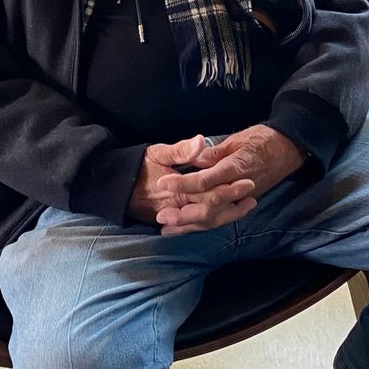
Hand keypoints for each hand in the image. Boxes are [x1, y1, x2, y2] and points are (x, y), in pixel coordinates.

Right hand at [128, 134, 256, 234]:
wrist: (115, 187)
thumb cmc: (138, 166)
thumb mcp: (157, 152)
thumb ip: (180, 150)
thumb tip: (200, 143)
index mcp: (177, 194)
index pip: (210, 194)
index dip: (230, 189)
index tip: (248, 181)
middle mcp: (177, 210)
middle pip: (212, 212)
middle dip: (234, 204)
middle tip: (253, 195)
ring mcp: (175, 218)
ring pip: (206, 223)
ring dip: (227, 215)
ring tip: (246, 206)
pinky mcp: (172, 221)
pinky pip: (197, 226)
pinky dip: (213, 221)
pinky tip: (225, 215)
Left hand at [154, 125, 304, 234]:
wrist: (288, 150)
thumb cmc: (261, 140)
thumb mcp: (237, 140)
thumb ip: (215, 152)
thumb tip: (195, 159)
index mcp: (235, 168)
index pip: (206, 180)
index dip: (183, 183)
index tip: (163, 183)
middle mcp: (237, 188)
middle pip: (209, 206)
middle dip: (183, 213)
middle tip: (161, 215)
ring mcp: (241, 199)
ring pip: (214, 218)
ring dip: (190, 224)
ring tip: (167, 228)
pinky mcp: (241, 204)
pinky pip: (221, 219)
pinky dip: (203, 225)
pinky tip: (186, 228)